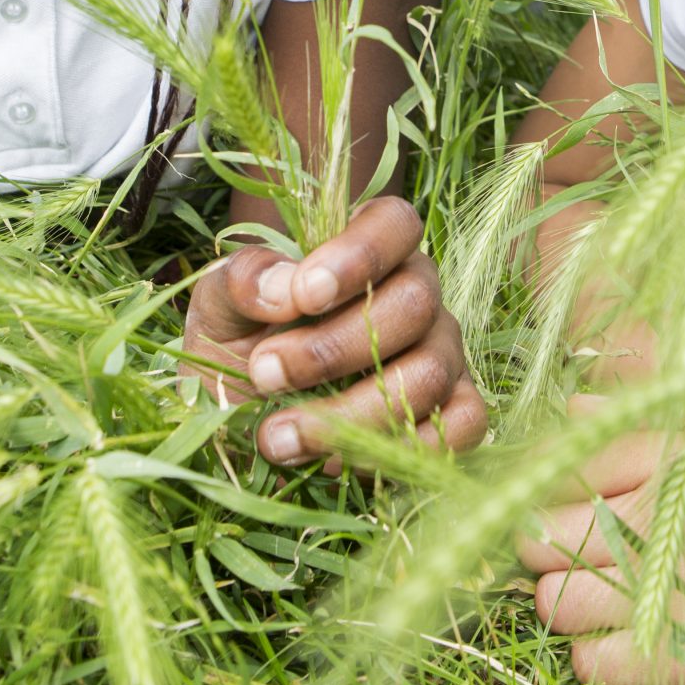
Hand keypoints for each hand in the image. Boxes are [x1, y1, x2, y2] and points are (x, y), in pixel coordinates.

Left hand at [182, 195, 487, 470]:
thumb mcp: (220, 303)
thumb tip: (285, 289)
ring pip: (429, 374)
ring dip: (350, 415)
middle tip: (263, 375)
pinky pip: (464, 425)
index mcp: (371, 246)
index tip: (305, 296)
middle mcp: (419, 292)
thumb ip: (244, 280)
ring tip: (278, 437)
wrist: (243, 412)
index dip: (359, 257)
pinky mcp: (456, 410)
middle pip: (413, 306)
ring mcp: (444, 351)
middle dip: (332, 351)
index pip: (395, 224)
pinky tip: (336, 460)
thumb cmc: (241, 341)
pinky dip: (401, 450)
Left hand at [518, 398, 684, 684]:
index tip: (555, 489)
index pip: (573, 454)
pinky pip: (588, 658)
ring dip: (565, 596)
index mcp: (682, 459)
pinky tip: (625, 634)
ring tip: (597, 590)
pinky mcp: (675, 661)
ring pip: (554, 597)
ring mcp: (666, 596)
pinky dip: (596, 650)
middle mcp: (666, 521)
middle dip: (544, 536)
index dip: (547, 474)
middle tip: (569, 542)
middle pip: (542, 527)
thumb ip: (655, 426)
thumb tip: (577, 408)